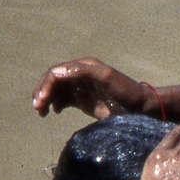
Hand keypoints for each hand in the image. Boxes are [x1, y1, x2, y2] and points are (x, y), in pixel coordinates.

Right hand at [32, 57, 148, 117]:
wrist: (142, 109)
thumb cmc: (127, 92)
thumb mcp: (107, 78)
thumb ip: (83, 72)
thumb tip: (58, 73)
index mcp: (84, 66)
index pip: (57, 72)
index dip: (46, 85)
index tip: (42, 100)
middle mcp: (80, 75)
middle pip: (53, 81)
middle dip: (42, 92)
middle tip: (38, 108)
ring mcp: (82, 88)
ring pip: (56, 91)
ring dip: (45, 99)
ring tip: (41, 112)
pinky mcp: (84, 101)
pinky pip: (63, 100)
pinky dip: (55, 104)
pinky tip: (53, 112)